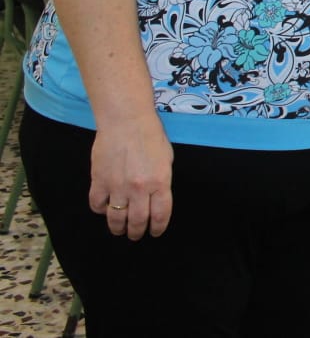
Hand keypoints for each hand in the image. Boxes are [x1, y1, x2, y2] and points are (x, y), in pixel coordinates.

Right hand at [90, 115, 172, 239]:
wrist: (126, 121)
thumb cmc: (150, 135)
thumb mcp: (166, 159)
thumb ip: (162, 181)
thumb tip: (156, 197)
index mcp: (160, 182)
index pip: (160, 215)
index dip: (158, 227)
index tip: (155, 232)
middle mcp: (139, 188)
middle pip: (137, 221)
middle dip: (137, 232)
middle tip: (135, 235)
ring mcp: (117, 186)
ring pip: (116, 218)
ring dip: (118, 228)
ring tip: (119, 230)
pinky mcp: (98, 181)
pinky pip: (97, 204)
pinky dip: (100, 210)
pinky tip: (104, 209)